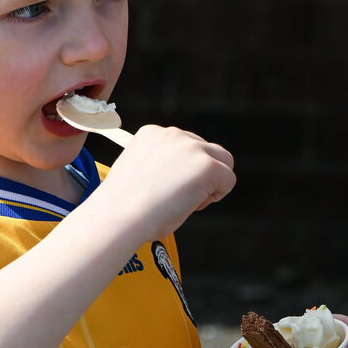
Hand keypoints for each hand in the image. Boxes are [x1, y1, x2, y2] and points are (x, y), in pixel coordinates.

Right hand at [103, 125, 235, 241]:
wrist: (119, 215)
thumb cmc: (124, 205)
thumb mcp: (139, 172)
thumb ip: (160, 165)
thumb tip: (179, 176)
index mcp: (152, 133)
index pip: (184, 146)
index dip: (181, 170)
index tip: (166, 187)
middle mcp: (173, 134)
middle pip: (207, 149)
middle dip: (200, 173)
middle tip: (179, 197)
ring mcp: (192, 148)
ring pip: (223, 161)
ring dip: (211, 182)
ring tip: (186, 201)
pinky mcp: (208, 166)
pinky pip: (228, 180)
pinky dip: (217, 195)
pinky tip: (193, 204)